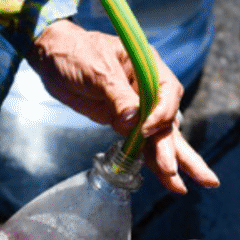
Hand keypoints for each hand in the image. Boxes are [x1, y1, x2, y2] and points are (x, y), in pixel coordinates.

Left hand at [27, 20, 218, 193]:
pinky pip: (141, 143)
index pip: (167, 93)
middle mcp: (148, 88)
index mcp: (148, 66)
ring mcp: (137, 107)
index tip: (144, 130)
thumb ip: (118, 97)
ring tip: (182, 187)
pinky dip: (150, 160)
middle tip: (190, 175)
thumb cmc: (75, 52)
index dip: (160, 115)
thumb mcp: (97, 70)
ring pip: (159, 137)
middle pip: (168, 120)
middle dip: (177, 149)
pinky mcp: (122, 121)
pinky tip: (167, 180)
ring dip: (171, 161)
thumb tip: (133, 124)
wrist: (50, 55)